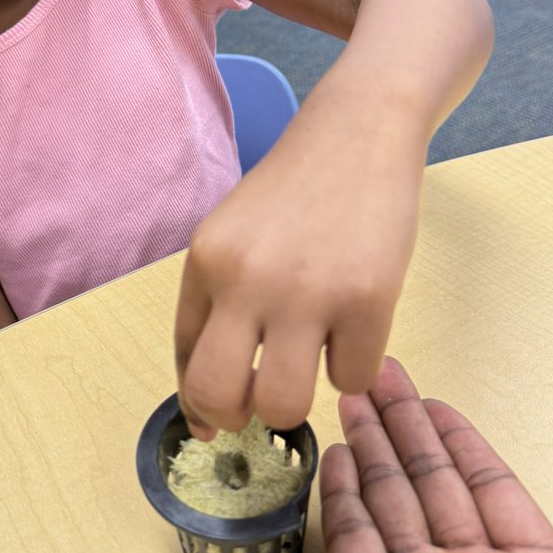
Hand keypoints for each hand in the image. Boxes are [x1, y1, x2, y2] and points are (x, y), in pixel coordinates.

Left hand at [175, 115, 421, 437]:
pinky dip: (355, 367)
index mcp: (206, 263)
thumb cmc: (296, 193)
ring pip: (283, 406)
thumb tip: (204, 413)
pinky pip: (352, 379)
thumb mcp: (233, 238)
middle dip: (235, 419)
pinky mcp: (368, 299)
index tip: (219, 417)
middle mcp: (245, 279)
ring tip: (312, 359)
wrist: (358, 133)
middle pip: (216, 396)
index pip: (185, 362)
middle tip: (260, 403)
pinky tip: (356, 329)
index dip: (201, 403)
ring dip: (297, 401)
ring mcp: (306, 290)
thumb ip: (216, 309)